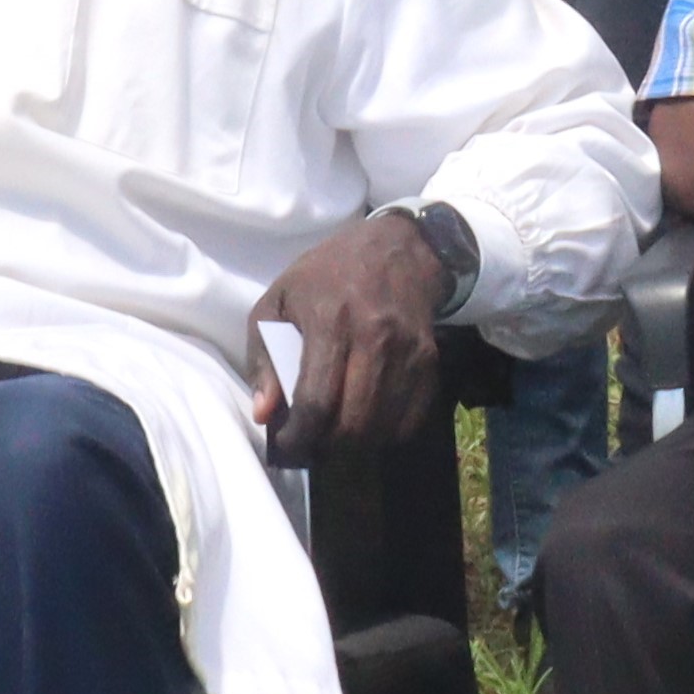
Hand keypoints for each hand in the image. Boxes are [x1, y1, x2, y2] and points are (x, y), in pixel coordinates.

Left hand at [248, 209, 444, 461]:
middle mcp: (374, 337)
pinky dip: (388, 432)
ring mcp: (407, 350)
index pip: (317, 400)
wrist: (396, 248)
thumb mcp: (279, 301)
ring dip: (357, 443)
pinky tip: (370, 421)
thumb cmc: (327, 275)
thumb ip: (263, 357)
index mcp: (329, 320)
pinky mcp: (429, 360)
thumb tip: (264, 413)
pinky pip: (411, 418)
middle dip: (328, 445)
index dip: (300, 436)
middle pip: (353, 422)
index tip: (288, 445)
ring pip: (383, 426)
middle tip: (314, 441)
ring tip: (339, 433)